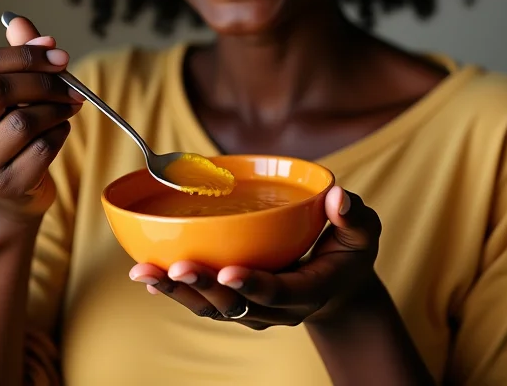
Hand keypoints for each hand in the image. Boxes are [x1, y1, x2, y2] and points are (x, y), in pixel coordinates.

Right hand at [0, 15, 84, 220]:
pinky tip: (60, 130)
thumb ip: (17, 54)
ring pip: (23, 121)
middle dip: (43, 80)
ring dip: (56, 108)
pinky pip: (43, 147)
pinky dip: (60, 133)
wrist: (14, 187)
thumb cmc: (10, 128)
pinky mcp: (4, 185)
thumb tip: (23, 23)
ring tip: (68, 106)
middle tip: (70, 82)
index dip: (24, 53)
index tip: (58, 54)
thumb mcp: (11, 89)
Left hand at [129, 185, 381, 329]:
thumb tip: (339, 196)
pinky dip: (177, 292)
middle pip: (235, 304)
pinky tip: (150, 277)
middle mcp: (277, 309)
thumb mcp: (362, 233)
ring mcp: (255, 310)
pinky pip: (205, 303)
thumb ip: (353, 216)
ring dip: (178, 292)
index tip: (227, 271)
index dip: (253, 283)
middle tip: (172, 267)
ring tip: (143, 273)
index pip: (279, 291)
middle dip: (202, 287)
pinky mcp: (239, 304)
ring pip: (212, 308)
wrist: (339, 288)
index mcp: (308, 290)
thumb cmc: (349, 253)